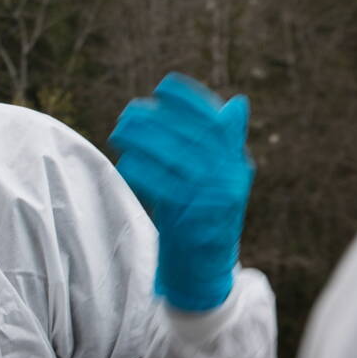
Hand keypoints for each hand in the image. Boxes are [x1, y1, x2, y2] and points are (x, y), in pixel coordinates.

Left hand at [108, 73, 253, 312]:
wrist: (204, 270)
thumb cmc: (202, 218)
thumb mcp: (215, 179)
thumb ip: (222, 144)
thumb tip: (237, 103)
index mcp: (236, 164)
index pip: (217, 123)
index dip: (192, 102)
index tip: (164, 87)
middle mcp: (231, 179)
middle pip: (194, 139)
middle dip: (158, 121)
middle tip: (129, 112)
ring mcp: (216, 200)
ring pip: (178, 161)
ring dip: (145, 142)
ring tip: (119, 132)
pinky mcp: (196, 221)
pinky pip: (166, 190)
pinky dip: (144, 174)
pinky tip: (125, 164)